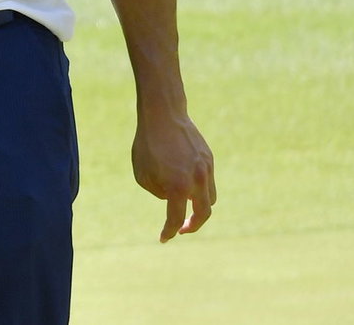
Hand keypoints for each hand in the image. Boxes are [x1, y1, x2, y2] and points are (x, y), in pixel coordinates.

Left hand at [133, 110, 216, 241]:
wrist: (163, 114)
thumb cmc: (147, 144)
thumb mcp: (143, 173)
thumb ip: (159, 192)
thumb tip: (172, 199)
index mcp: (178, 187)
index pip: (176, 217)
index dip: (169, 231)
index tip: (163, 238)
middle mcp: (197, 181)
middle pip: (203, 214)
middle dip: (193, 226)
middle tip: (181, 229)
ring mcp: (206, 170)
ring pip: (210, 199)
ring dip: (199, 208)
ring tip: (184, 206)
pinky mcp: (209, 159)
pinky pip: (208, 181)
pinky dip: (200, 189)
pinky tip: (186, 183)